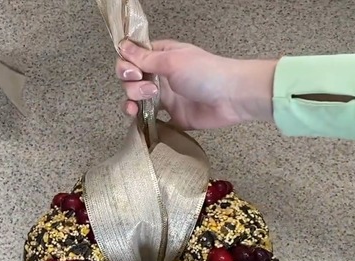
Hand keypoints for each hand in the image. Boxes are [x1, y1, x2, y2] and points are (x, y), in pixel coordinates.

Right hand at [116, 40, 276, 129]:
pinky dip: (141, 120)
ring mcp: (165, 97)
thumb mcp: (172, 60)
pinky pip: (150, 119)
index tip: (133, 72)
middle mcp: (161, 75)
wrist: (232, 98)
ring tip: (144, 104)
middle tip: (150, 90)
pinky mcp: (172, 116)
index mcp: (161, 56)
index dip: (126, 65)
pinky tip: (138, 120)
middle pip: (130, 80)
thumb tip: (122, 45)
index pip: (132, 58)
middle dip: (131, 85)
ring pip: (136, 99)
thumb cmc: (206, 73)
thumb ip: (145, 58)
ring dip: (132, 101)